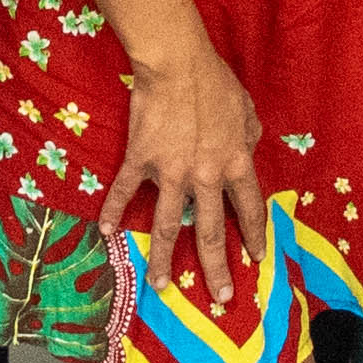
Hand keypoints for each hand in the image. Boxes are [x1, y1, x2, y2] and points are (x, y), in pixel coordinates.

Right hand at [100, 43, 270, 290]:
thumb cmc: (216, 82)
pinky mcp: (142, 160)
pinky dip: (113, 212)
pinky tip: (106, 233)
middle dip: (218, 269)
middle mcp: (207, 177)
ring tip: (162, 286)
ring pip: (169, 226)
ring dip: (165, 259)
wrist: (178, 63)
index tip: (257, 259)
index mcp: (237, 163)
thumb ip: (249, 136)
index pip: (251, 209)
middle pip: (213, 232)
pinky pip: (126, 192)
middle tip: (220, 299)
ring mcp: (172, 172)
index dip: (256, 236)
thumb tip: (248, 148)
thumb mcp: (247, 110)